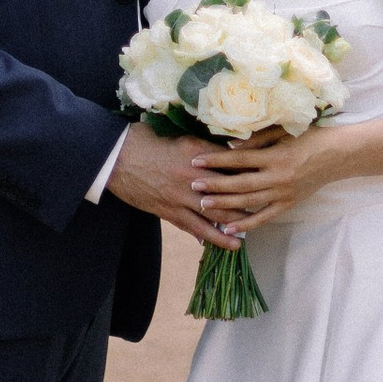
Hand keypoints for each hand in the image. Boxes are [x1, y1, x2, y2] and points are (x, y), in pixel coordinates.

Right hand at [108, 122, 253, 242]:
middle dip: (249, 200)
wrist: (116, 158)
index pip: (232, 163)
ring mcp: (181, 196)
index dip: (250, 171)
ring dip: (235, 224)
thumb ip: (203, 147)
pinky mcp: (169, 211)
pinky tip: (224, 243)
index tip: (265, 175)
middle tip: (266, 206)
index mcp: (197, 152)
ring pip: (216, 214)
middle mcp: (193, 176)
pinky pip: (194, 228)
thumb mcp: (179, 138)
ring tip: (250, 231)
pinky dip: (210, 237)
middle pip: (230, 192)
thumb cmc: (145, 141)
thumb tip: (227, 152)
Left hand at [184, 129, 334, 232]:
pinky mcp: (288, 204)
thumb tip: (230, 147)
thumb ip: (257, 140)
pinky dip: (247, 225)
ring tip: (203, 205)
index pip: (239, 160)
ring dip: (225, 205)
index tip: (196, 162)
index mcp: (275, 156)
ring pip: (249, 202)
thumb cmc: (309, 137)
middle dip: (214, 185)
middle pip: (239, 184)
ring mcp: (283, 194)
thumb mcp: (283, 132)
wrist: (337, 155)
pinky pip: (265, 218)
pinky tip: (230, 228)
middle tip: (193, 185)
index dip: (216, 161)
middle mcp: (277, 177)